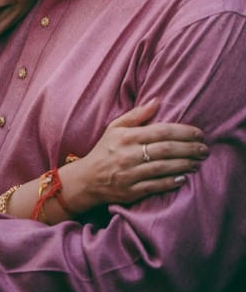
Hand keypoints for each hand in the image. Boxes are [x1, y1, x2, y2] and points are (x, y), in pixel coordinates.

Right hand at [61, 98, 207, 212]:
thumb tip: (157, 100)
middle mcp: (127, 154)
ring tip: (198, 162)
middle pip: (166, 149)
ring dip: (184, 165)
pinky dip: (171, 182)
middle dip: (189, 148)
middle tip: (204, 149)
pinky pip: (155, 186)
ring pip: (163, 168)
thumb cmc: (103, 150)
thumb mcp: (114, 128)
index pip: (160, 131)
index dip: (183, 131)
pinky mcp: (130, 191)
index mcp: (125, 137)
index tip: (199, 133)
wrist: (86, 179)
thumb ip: (136, 115)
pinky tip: (183, 178)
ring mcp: (129, 173)